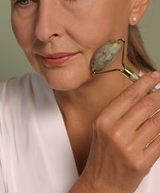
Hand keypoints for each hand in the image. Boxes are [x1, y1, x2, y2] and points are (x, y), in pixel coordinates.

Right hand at [71, 72, 159, 191]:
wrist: (102, 183)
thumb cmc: (103, 156)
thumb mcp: (103, 130)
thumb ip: (120, 112)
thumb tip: (141, 95)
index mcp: (103, 121)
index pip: (128, 96)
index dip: (145, 83)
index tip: (155, 75)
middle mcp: (116, 132)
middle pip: (146, 106)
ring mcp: (130, 147)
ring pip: (158, 122)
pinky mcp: (143, 161)